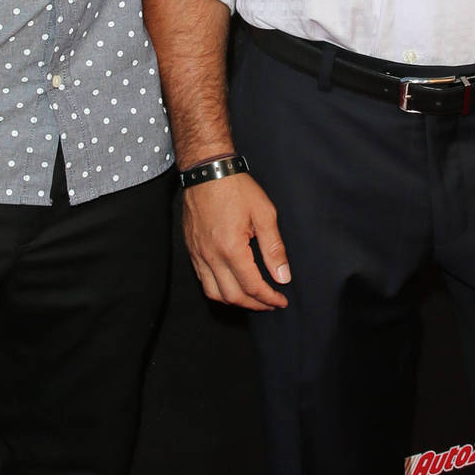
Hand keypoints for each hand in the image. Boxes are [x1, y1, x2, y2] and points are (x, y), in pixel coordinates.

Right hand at [182, 173, 290, 310]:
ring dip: (235, 301)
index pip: (252, 286)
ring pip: (214, 293)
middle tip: (270, 303)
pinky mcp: (192, 250)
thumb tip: (282, 276)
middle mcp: (211, 256)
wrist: (206, 170)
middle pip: (232, 296)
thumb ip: (274, 248)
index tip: (281, 301)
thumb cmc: (235, 187)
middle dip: (254, 305)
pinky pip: (203, 280)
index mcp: (231, 248)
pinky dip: (219, 290)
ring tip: (253, 299)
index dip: (269, 298)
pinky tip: (232, 284)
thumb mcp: (264, 214)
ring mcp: (198, 254)